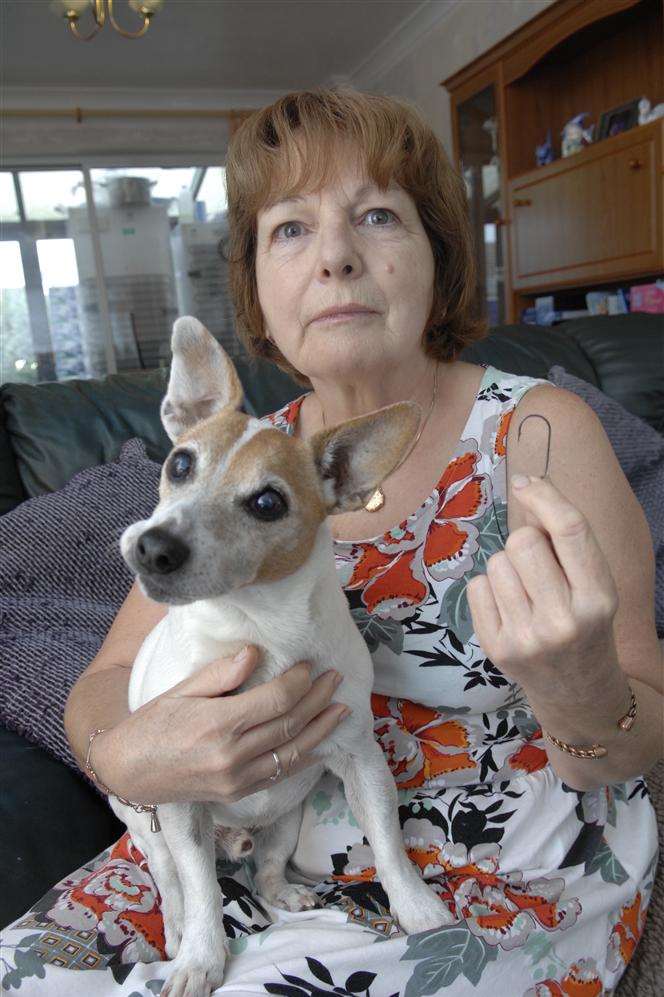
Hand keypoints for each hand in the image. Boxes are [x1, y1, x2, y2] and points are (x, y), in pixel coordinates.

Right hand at [93, 647, 347, 804]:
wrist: (128, 772)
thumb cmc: (152, 724)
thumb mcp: (181, 690)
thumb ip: (220, 672)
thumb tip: (255, 653)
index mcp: (218, 724)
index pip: (275, 700)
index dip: (299, 682)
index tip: (309, 666)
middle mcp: (233, 756)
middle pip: (290, 724)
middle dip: (318, 700)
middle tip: (336, 678)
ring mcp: (237, 779)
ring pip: (293, 753)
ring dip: (321, 730)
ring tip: (341, 710)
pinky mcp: (238, 793)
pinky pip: (280, 775)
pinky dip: (305, 758)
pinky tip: (321, 745)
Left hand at [466, 474, 620, 703]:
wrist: (578, 691)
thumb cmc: (583, 623)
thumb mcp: (592, 584)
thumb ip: (565, 541)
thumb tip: (526, 485)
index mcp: (599, 597)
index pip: (569, 529)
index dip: (544, 496)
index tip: (526, 482)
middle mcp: (564, 620)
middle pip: (523, 541)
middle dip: (526, 542)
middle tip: (537, 567)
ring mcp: (527, 637)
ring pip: (496, 562)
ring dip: (507, 568)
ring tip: (525, 593)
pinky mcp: (497, 648)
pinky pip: (477, 587)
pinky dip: (489, 590)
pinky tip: (509, 610)